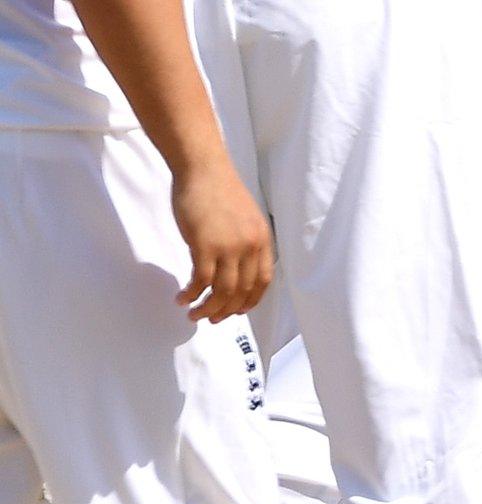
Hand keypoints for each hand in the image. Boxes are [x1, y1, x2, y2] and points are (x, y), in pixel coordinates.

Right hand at [170, 158, 271, 322]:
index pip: (262, 282)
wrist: (202, 168)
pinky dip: (191, 294)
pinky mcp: (204, 245)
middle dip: (226, 311)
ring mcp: (228, 247)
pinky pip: (201, 280)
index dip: (250, 301)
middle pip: (242, 291)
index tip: (238, 311)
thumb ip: (244, 242)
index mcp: (262, 241)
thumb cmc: (218, 190)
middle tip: (212, 320)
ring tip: (195, 315)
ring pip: (222, 291)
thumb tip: (233, 266)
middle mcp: (250, 247)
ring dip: (208, 309)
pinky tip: (182, 298)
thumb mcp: (244, 218)